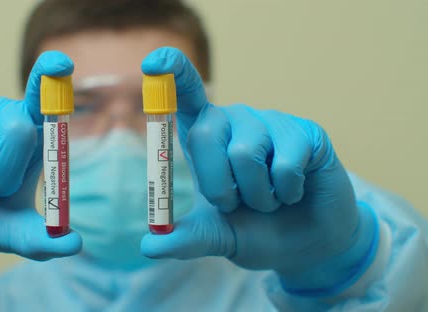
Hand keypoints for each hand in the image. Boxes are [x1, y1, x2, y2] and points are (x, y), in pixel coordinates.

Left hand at [140, 47, 378, 295]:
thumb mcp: (217, 237)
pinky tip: (295, 192)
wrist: (309, 244)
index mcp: (206, 138)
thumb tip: (148, 247)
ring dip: (258, 196)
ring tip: (271, 200)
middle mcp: (234, 121)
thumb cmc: (257, 231)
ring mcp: (270, 123)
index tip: (153, 62)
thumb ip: (185, 239)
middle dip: (219, 187)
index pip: (186, 94)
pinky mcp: (306, 132)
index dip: (172, 72)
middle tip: (238, 203)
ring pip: (245, 154)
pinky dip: (287, 192)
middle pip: (207, 134)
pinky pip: (286, 162)